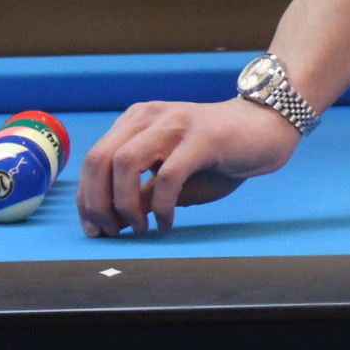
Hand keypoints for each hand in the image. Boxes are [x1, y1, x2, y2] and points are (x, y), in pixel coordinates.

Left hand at [78, 97, 301, 236]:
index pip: (93, 159)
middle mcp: (148, 117)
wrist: (263, 129)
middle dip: (96, 203)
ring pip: (124, 164)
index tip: (94, 230)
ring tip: (140, 228)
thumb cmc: (216, 155)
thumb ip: (143, 193)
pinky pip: (168, 176)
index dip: (85, 198)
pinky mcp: (202, 138)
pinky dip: (162, 206)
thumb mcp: (171, 176)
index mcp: (135, 121)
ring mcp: (174, 123)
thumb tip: (113, 221)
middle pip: (99, 159)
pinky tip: (167, 223)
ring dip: (124, 204)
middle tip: (112, 232)